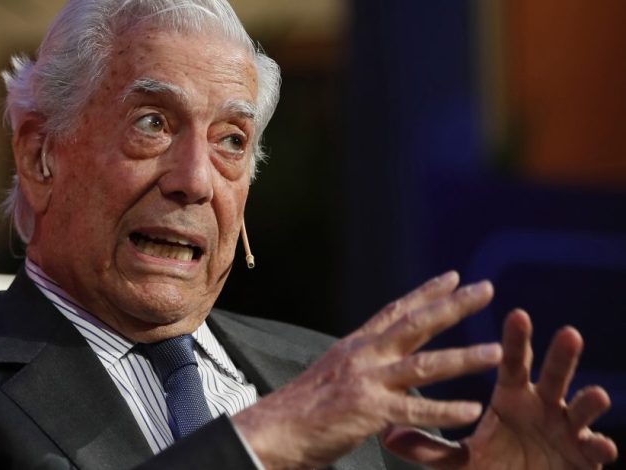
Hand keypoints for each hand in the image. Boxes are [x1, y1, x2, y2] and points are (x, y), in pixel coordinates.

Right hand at [233, 272, 503, 469]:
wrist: (272, 429)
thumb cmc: (301, 408)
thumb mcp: (331, 373)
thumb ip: (359, 365)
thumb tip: (378, 364)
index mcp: (355, 345)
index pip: (395, 311)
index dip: (425, 292)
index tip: (452, 277)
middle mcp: (363, 355)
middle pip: (416, 324)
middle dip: (453, 306)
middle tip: (486, 289)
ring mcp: (366, 381)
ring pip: (424, 365)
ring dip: (463, 357)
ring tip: (495, 351)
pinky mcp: (369, 411)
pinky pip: (416, 410)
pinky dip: (446, 410)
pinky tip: (472, 409)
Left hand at [382, 310, 618, 468]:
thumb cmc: (495, 467)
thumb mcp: (458, 460)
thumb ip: (427, 447)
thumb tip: (388, 434)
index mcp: (511, 397)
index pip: (512, 363)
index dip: (516, 341)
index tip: (516, 313)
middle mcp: (541, 406)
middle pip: (552, 376)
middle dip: (561, 356)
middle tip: (568, 334)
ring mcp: (565, 430)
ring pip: (580, 409)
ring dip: (588, 401)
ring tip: (596, 395)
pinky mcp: (582, 457)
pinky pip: (593, 451)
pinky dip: (598, 448)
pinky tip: (601, 446)